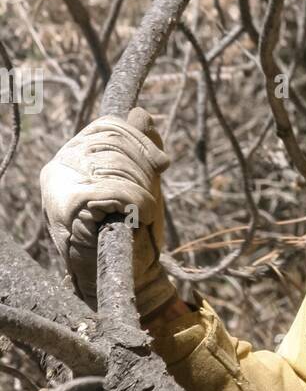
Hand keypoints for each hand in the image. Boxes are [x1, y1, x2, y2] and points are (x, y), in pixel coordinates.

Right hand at [40, 108, 177, 319]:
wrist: (128, 277)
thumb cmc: (135, 231)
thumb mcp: (143, 180)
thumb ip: (141, 146)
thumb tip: (140, 113)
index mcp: (71, 158)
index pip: (107, 125)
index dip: (140, 138)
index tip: (161, 164)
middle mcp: (59, 167)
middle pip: (113, 140)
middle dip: (144, 166)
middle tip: (150, 196)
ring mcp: (61, 186)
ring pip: (116, 163)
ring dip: (142, 191)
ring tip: (140, 215)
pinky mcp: (70, 208)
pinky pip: (116, 189)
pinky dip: (138, 204)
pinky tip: (138, 219)